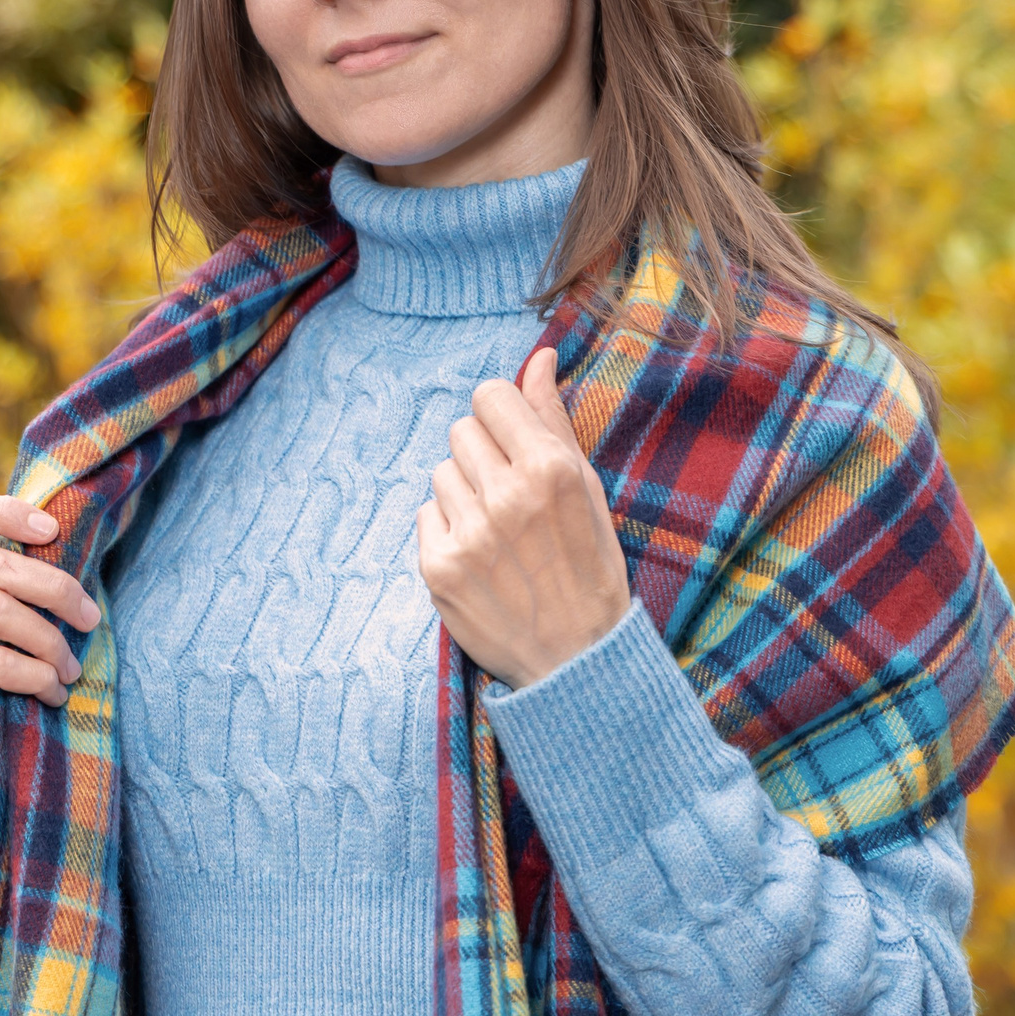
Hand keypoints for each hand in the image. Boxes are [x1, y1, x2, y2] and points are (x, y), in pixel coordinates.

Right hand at [0, 495, 102, 790]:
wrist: (21, 776)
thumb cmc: (45, 695)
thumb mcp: (50, 632)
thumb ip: (48, 593)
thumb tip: (78, 538)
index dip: (1, 511)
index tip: (52, 530)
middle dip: (53, 586)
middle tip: (90, 620)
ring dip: (48, 639)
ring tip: (70, 672)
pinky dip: (37, 676)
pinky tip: (53, 698)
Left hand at [419, 348, 631, 688]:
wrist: (576, 659)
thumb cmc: (589, 566)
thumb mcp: (587, 488)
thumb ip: (554, 419)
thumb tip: (539, 357)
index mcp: (550, 470)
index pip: (491, 395)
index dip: (502, 415)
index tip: (513, 440)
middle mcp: (507, 497)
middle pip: (461, 430)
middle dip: (483, 454)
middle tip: (510, 495)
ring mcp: (469, 534)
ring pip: (441, 472)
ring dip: (465, 493)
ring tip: (498, 532)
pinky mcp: (438, 568)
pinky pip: (425, 514)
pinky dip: (448, 530)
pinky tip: (480, 556)